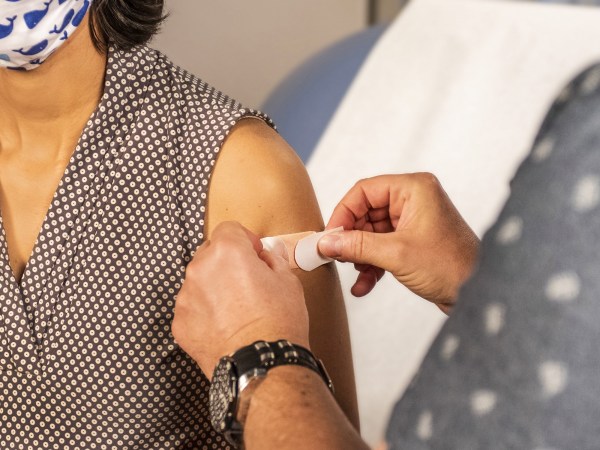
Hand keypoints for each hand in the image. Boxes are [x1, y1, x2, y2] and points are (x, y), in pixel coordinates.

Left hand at [172, 221, 309, 377]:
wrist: (262, 365)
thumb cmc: (278, 324)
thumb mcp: (287, 282)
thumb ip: (273, 260)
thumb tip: (269, 254)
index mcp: (226, 252)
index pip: (228, 228)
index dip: (245, 239)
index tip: (254, 253)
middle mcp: (200, 269)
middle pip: (210, 253)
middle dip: (227, 262)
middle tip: (248, 281)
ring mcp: (186, 298)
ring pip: (199, 281)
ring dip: (214, 287)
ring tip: (238, 309)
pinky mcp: (180, 323)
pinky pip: (192, 308)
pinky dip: (205, 312)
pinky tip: (226, 325)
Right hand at [318, 173, 479, 312]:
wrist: (480, 295)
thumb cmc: (452, 267)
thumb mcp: (396, 254)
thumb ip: (357, 245)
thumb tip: (326, 242)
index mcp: (414, 189)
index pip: (365, 191)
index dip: (343, 212)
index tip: (329, 235)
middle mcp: (414, 200)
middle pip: (366, 212)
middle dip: (351, 238)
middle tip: (337, 256)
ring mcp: (414, 222)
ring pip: (372, 233)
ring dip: (360, 255)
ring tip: (355, 273)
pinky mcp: (413, 242)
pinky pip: (383, 247)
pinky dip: (372, 264)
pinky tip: (364, 285)